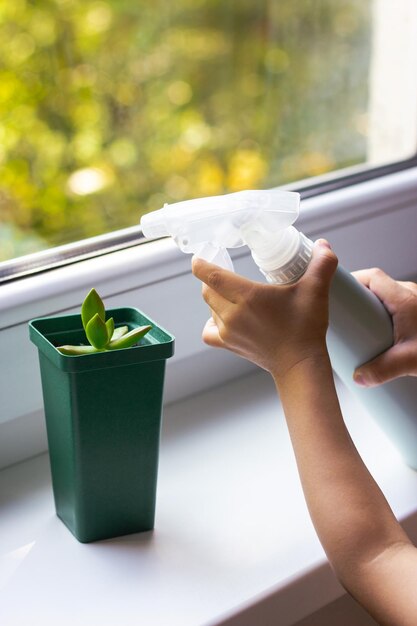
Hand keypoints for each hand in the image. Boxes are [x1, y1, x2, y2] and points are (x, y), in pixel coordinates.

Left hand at [192, 239, 337, 381]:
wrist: (300, 364)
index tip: (202, 256)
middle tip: (226, 271)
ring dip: (216, 298)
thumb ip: (322, 264)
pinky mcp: (229, 345)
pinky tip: (224, 317)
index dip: (201, 264)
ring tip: (234, 294)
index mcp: (247, 296)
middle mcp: (232, 314)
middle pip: (208, 290)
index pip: (211, 275)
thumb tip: (323, 244)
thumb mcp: (316, 291)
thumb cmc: (306, 328)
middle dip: (212, 278)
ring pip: (210, 308)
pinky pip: (209, 331)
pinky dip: (212, 322)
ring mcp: (228, 331)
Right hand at [353, 268, 416, 385]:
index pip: (372, 276)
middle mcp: (412, 295)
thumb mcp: (410, 361)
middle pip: (378, 287)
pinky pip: (400, 308)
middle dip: (360, 299)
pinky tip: (384, 335)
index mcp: (404, 298)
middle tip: (346, 316)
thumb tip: (360, 377)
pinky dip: (387, 317)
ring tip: (362, 327)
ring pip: (390, 298)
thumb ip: (382, 370)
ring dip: (375, 309)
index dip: (353, 280)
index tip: (338, 291)